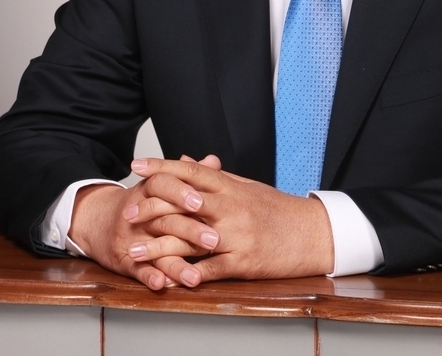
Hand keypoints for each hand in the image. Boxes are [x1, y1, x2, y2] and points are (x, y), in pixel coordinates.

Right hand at [68, 155, 221, 290]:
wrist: (99, 220)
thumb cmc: (141, 201)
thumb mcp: (161, 184)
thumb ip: (189, 176)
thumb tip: (213, 161)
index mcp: (150, 188)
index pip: (163, 184)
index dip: (181, 192)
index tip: (201, 201)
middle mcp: (139, 211)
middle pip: (165, 219)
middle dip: (190, 230)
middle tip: (214, 240)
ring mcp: (131, 236)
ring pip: (155, 249)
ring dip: (176, 264)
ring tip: (195, 277)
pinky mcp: (124, 259)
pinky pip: (137, 269)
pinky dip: (149, 277)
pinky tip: (162, 284)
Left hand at [125, 157, 334, 286]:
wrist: (314, 233)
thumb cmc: (278, 209)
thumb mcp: (246, 186)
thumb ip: (214, 177)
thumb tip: (185, 162)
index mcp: (231, 187)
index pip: (191, 172)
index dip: (162, 167)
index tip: (137, 165)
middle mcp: (231, 208)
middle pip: (183, 204)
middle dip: (152, 208)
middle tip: (127, 213)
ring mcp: (237, 236)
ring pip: (190, 241)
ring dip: (158, 247)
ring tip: (133, 251)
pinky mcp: (243, 262)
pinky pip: (210, 270)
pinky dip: (188, 275)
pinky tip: (167, 279)